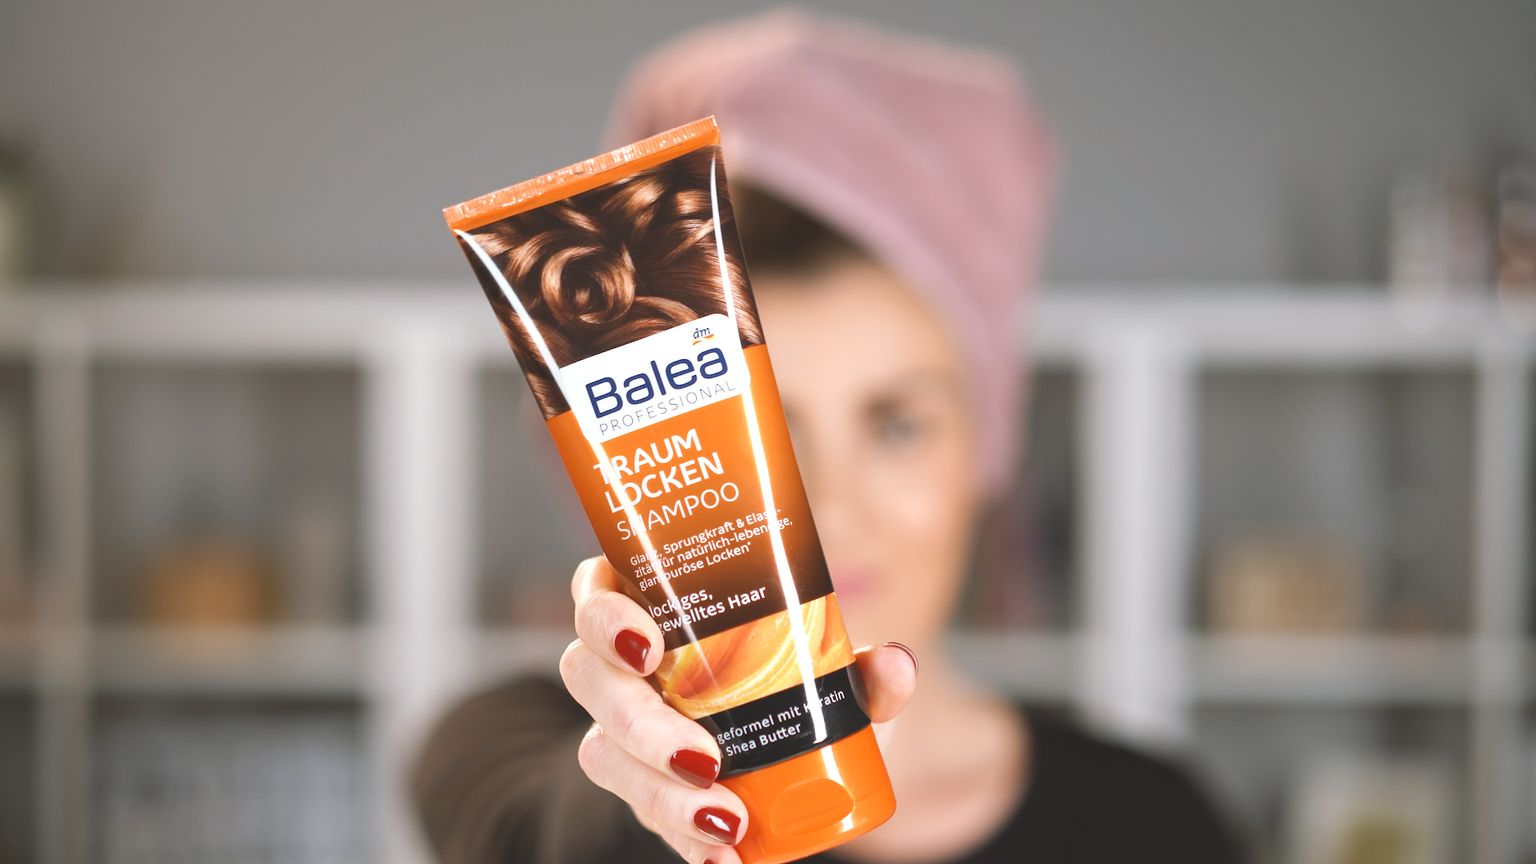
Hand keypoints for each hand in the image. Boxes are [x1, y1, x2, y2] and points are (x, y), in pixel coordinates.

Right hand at [559, 556, 916, 863]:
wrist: (801, 750)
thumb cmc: (795, 679)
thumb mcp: (832, 671)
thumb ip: (863, 667)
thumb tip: (895, 665)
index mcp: (652, 605)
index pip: (597, 592)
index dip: (604, 615)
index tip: (650, 646)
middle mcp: (619, 665)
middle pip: (587, 676)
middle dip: (637, 722)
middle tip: (702, 755)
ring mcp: (618, 729)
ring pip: (600, 754)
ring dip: (659, 792)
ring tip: (723, 818)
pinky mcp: (638, 787)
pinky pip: (640, 813)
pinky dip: (682, 839)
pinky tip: (721, 859)